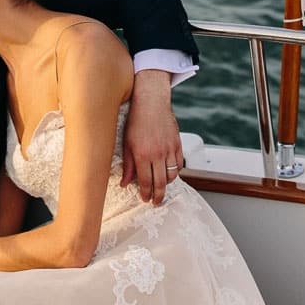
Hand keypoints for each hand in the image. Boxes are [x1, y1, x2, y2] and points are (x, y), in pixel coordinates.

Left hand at [121, 69, 181, 204]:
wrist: (151, 102)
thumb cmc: (136, 121)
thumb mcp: (126, 143)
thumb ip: (127, 165)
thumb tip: (124, 183)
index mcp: (142, 154)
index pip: (146, 182)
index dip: (145, 193)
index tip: (144, 199)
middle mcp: (157, 154)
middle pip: (160, 183)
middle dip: (158, 195)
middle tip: (155, 202)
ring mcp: (169, 149)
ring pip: (172, 175)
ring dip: (166, 184)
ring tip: (161, 188)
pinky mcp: (177, 144)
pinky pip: (179, 164)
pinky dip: (175, 172)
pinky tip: (169, 173)